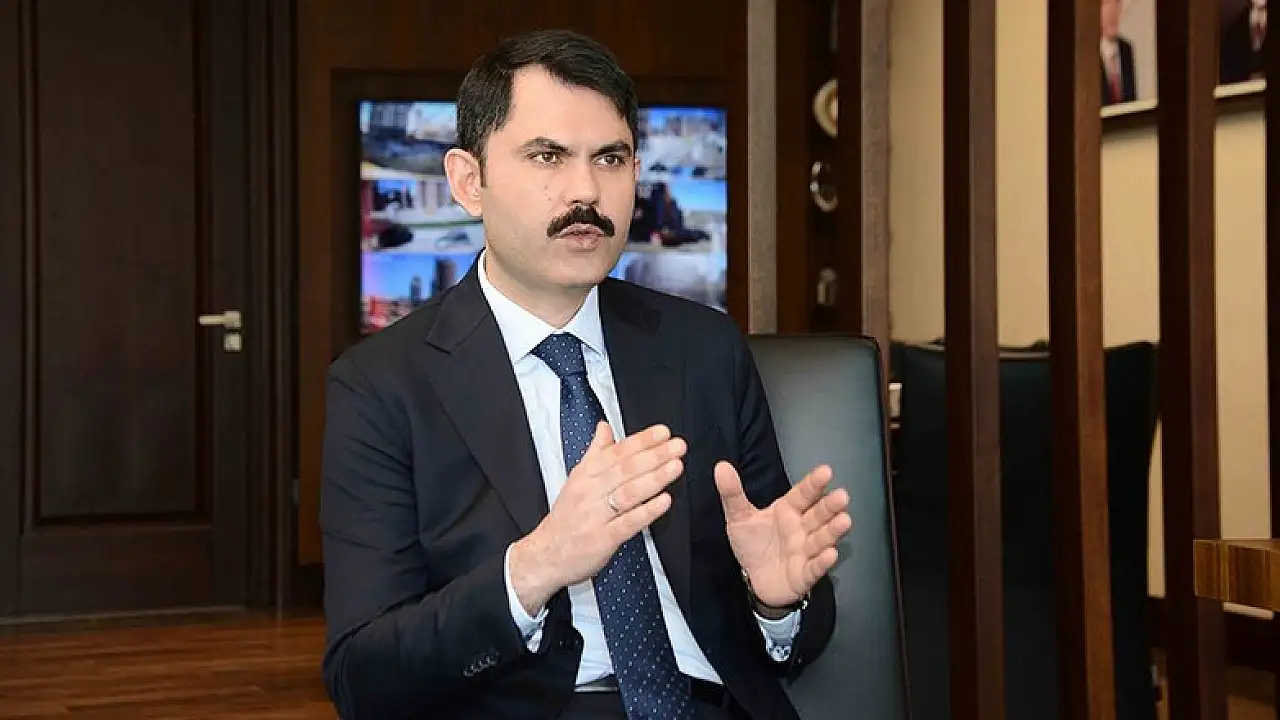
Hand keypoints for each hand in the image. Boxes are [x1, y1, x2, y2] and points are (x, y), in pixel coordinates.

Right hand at [509, 422, 685, 614]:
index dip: (641, 441)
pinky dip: (647, 512)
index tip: (663, 432)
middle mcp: (590, 492)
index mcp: (585, 475)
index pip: (616, 452)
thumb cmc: (566, 517)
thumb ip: (595, 452)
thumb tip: (604, 427)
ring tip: (675, 467)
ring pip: (628, 493)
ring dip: (654, 479)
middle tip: (677, 446)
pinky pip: (627, 523)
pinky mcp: (602, 539)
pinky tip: (664, 501)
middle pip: (625, 469)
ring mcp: (596, 516)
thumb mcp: (575, 479)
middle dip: (654, 455)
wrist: (546, 554)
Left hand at [715, 462, 851, 608]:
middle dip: (830, 506)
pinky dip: (823, 562)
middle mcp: (802, 528)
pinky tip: (831, 554)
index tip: (826, 471)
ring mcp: (806, 551)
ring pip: (822, 539)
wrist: (755, 579)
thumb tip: (720, 466)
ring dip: (833, 530)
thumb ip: (732, 493)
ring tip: (844, 520)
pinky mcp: (805, 574)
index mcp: (789, 510)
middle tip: (842, 496)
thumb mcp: (739, 518)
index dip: (814, 483)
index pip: (803, 494)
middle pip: (818, 515)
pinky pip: (815, 568)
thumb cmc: (754, 544)